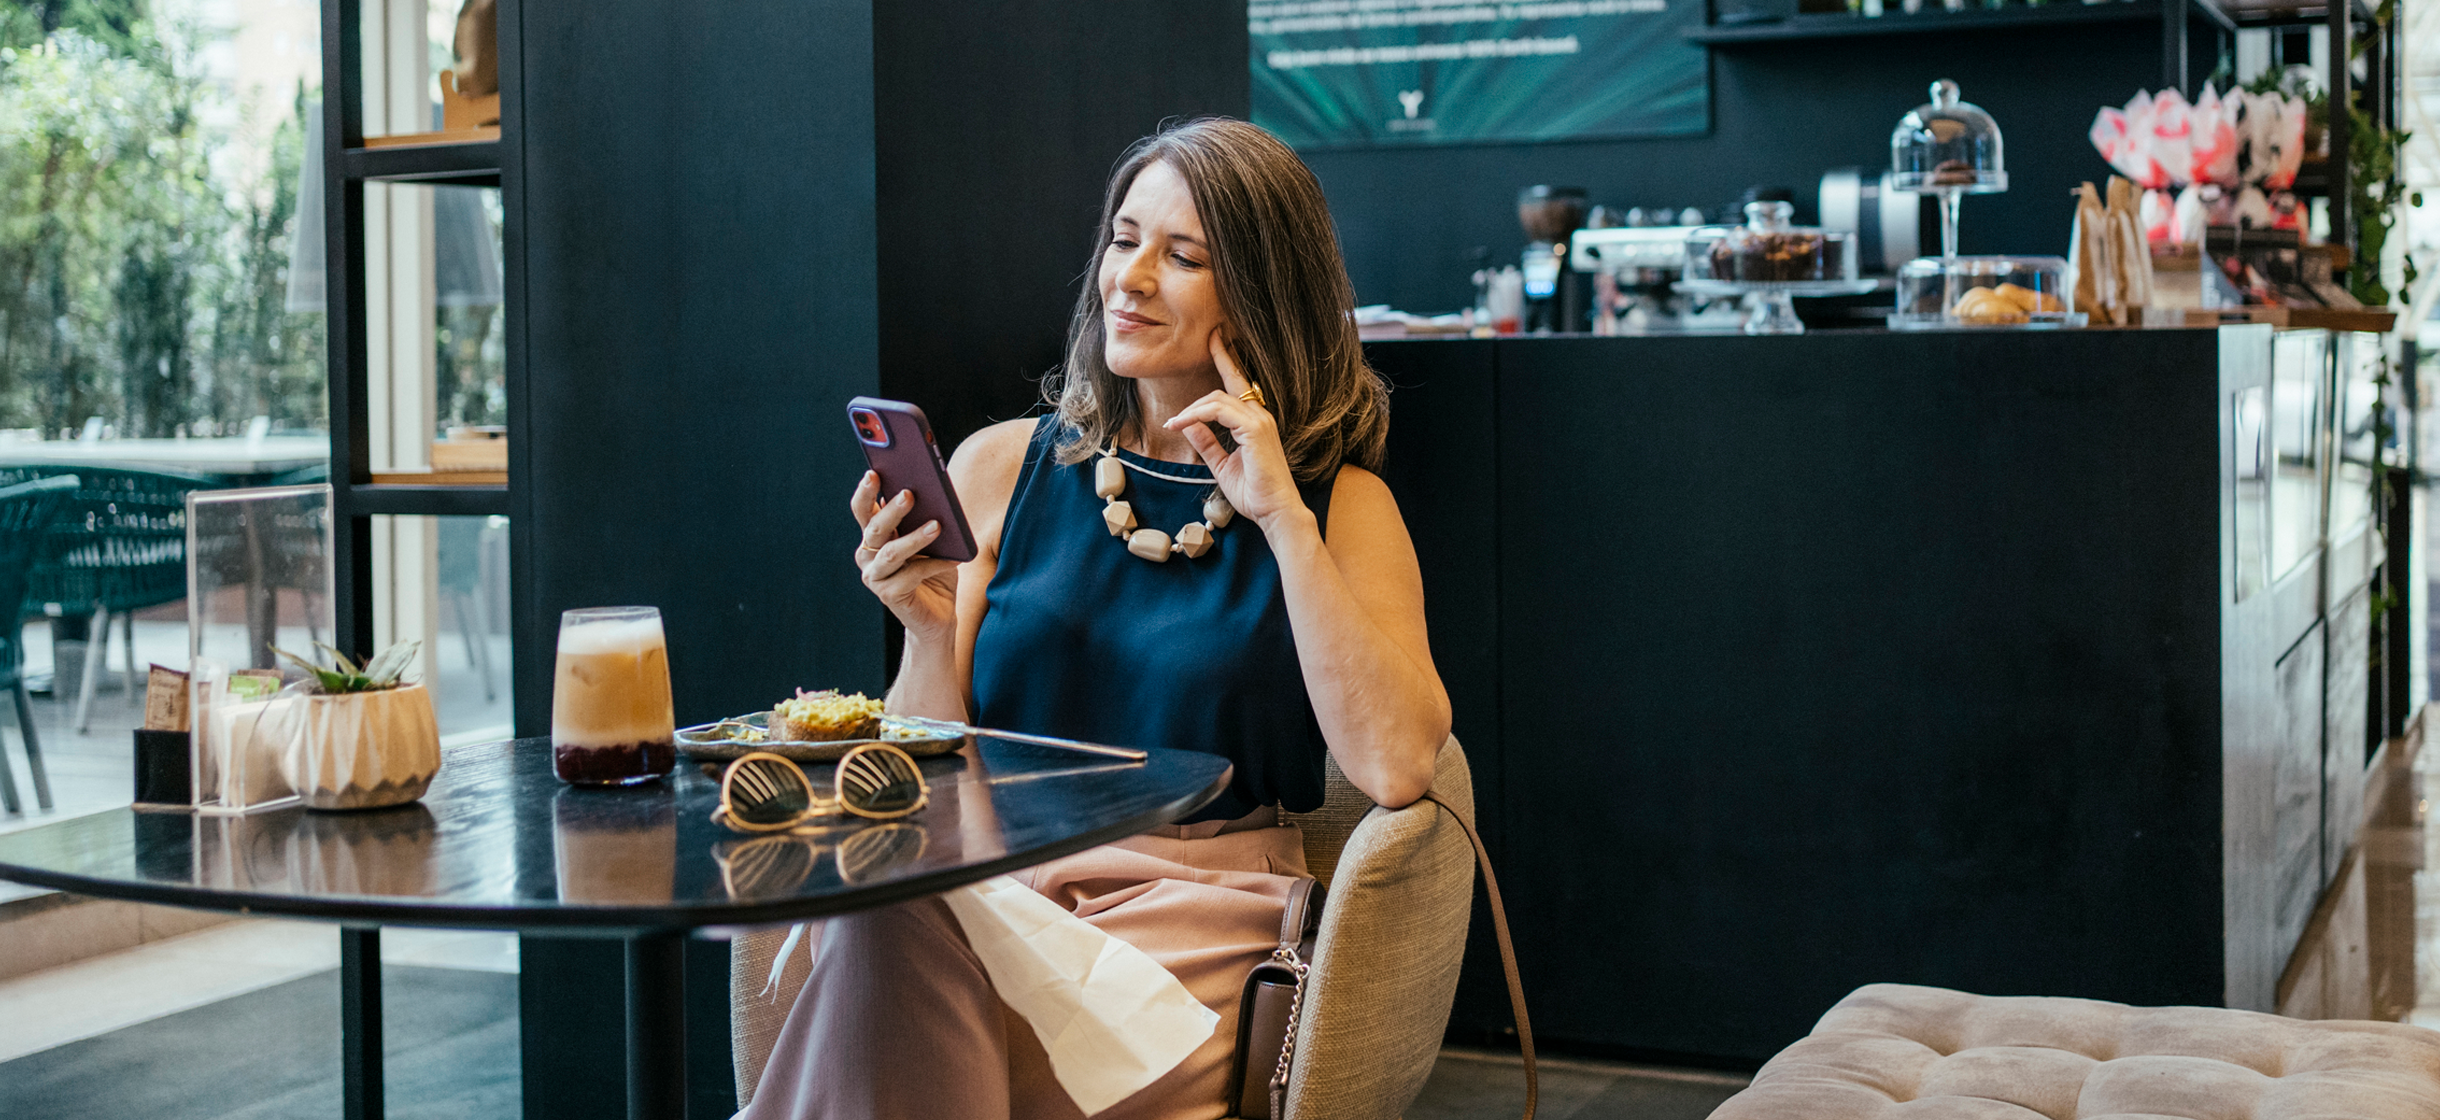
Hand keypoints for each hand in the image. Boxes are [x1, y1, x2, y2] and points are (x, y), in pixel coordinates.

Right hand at [849, 471, 959, 642]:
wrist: (939, 615)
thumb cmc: (936, 571)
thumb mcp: (934, 541)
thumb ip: (927, 520)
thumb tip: (936, 495)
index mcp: (875, 536)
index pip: (863, 509)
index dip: (865, 491)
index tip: (873, 472)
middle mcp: (869, 555)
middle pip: (874, 528)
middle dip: (891, 509)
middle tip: (909, 494)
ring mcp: (875, 577)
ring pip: (891, 552)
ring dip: (915, 537)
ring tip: (937, 525)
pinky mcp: (889, 595)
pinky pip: (912, 575)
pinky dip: (935, 564)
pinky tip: (953, 559)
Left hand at [1161, 332, 1308, 533]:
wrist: (1275, 512)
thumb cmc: (1254, 493)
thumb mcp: (1222, 465)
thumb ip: (1207, 442)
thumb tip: (1188, 424)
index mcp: (1255, 421)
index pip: (1238, 383)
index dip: (1225, 358)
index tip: (1213, 339)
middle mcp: (1260, 416)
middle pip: (1223, 388)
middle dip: (1195, 397)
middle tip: (1173, 417)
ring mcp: (1260, 421)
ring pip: (1218, 398)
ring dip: (1192, 410)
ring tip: (1174, 426)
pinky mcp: (1255, 430)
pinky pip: (1219, 411)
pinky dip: (1197, 415)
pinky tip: (1182, 425)